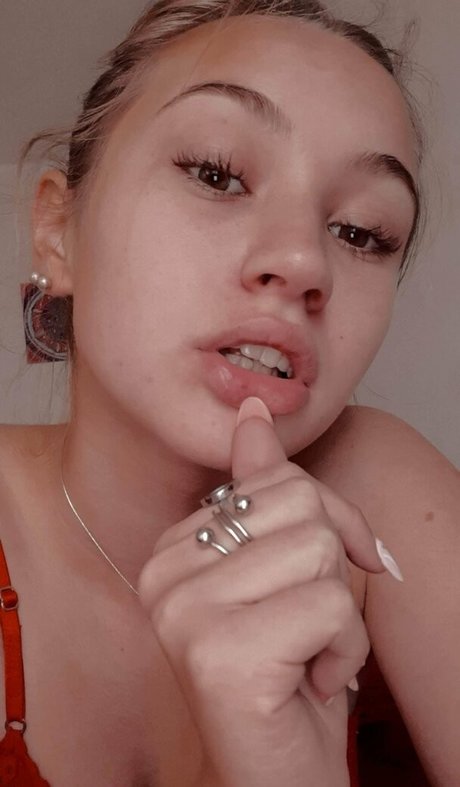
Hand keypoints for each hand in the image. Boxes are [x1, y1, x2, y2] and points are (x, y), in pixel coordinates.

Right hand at [138, 397, 384, 785]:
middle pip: (300, 507)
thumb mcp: (280, 570)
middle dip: (329, 571)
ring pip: (319, 551)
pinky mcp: (218, 651)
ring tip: (304, 655)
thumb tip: (254, 409)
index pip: (277, 481)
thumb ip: (262, 491)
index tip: (319, 579)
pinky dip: (344, 651)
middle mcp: (161, 572)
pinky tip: (306, 685)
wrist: (275, 774)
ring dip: (339, 615)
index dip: (326, 528)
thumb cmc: (285, 669)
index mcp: (170, 548)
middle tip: (302, 628)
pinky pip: (330, 606)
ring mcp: (182, 610)